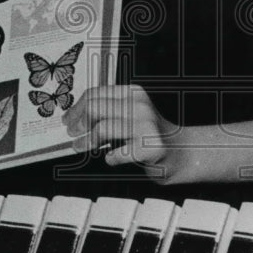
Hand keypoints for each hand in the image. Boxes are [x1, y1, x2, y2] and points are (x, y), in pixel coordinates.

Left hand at [62, 84, 181, 181]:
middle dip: (78, 123)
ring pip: (102, 128)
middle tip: (73, 134)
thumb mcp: (132, 114)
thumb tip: (76, 118)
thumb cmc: (151, 136)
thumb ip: (109, 111)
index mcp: (133, 93)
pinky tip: (111, 158)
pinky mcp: (150, 147)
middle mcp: (140, 105)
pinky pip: (117, 154)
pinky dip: (109, 158)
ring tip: (81, 148)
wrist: (183, 153)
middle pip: (95, 108)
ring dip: (87, 141)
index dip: (77, 108)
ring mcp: (146, 125)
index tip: (68, 120)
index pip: (96, 94)